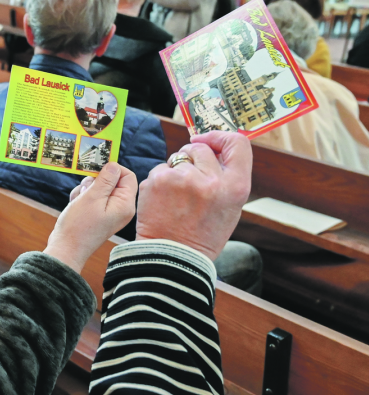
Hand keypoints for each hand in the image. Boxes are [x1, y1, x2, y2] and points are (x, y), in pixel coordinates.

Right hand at [44, 163, 136, 272]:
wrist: (66, 248)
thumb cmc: (79, 225)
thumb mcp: (92, 197)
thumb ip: (105, 179)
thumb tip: (114, 165)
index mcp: (125, 204)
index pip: (128, 176)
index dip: (113, 169)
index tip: (96, 170)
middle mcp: (121, 208)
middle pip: (113, 180)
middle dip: (95, 181)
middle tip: (85, 190)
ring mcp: (110, 211)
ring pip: (99, 187)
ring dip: (86, 189)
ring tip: (78, 200)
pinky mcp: (99, 214)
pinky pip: (93, 197)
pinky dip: (83, 197)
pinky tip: (76, 205)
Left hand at [136, 131, 251, 260]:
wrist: (173, 256)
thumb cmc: (203, 233)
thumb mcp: (230, 207)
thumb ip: (227, 177)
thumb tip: (214, 146)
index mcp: (235, 186)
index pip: (237, 143)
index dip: (222, 137)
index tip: (210, 140)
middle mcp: (210, 179)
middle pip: (200, 147)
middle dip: (193, 158)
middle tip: (189, 181)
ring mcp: (181, 179)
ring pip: (177, 158)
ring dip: (175, 171)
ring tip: (177, 197)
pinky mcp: (157, 181)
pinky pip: (159, 169)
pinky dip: (159, 181)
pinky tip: (163, 201)